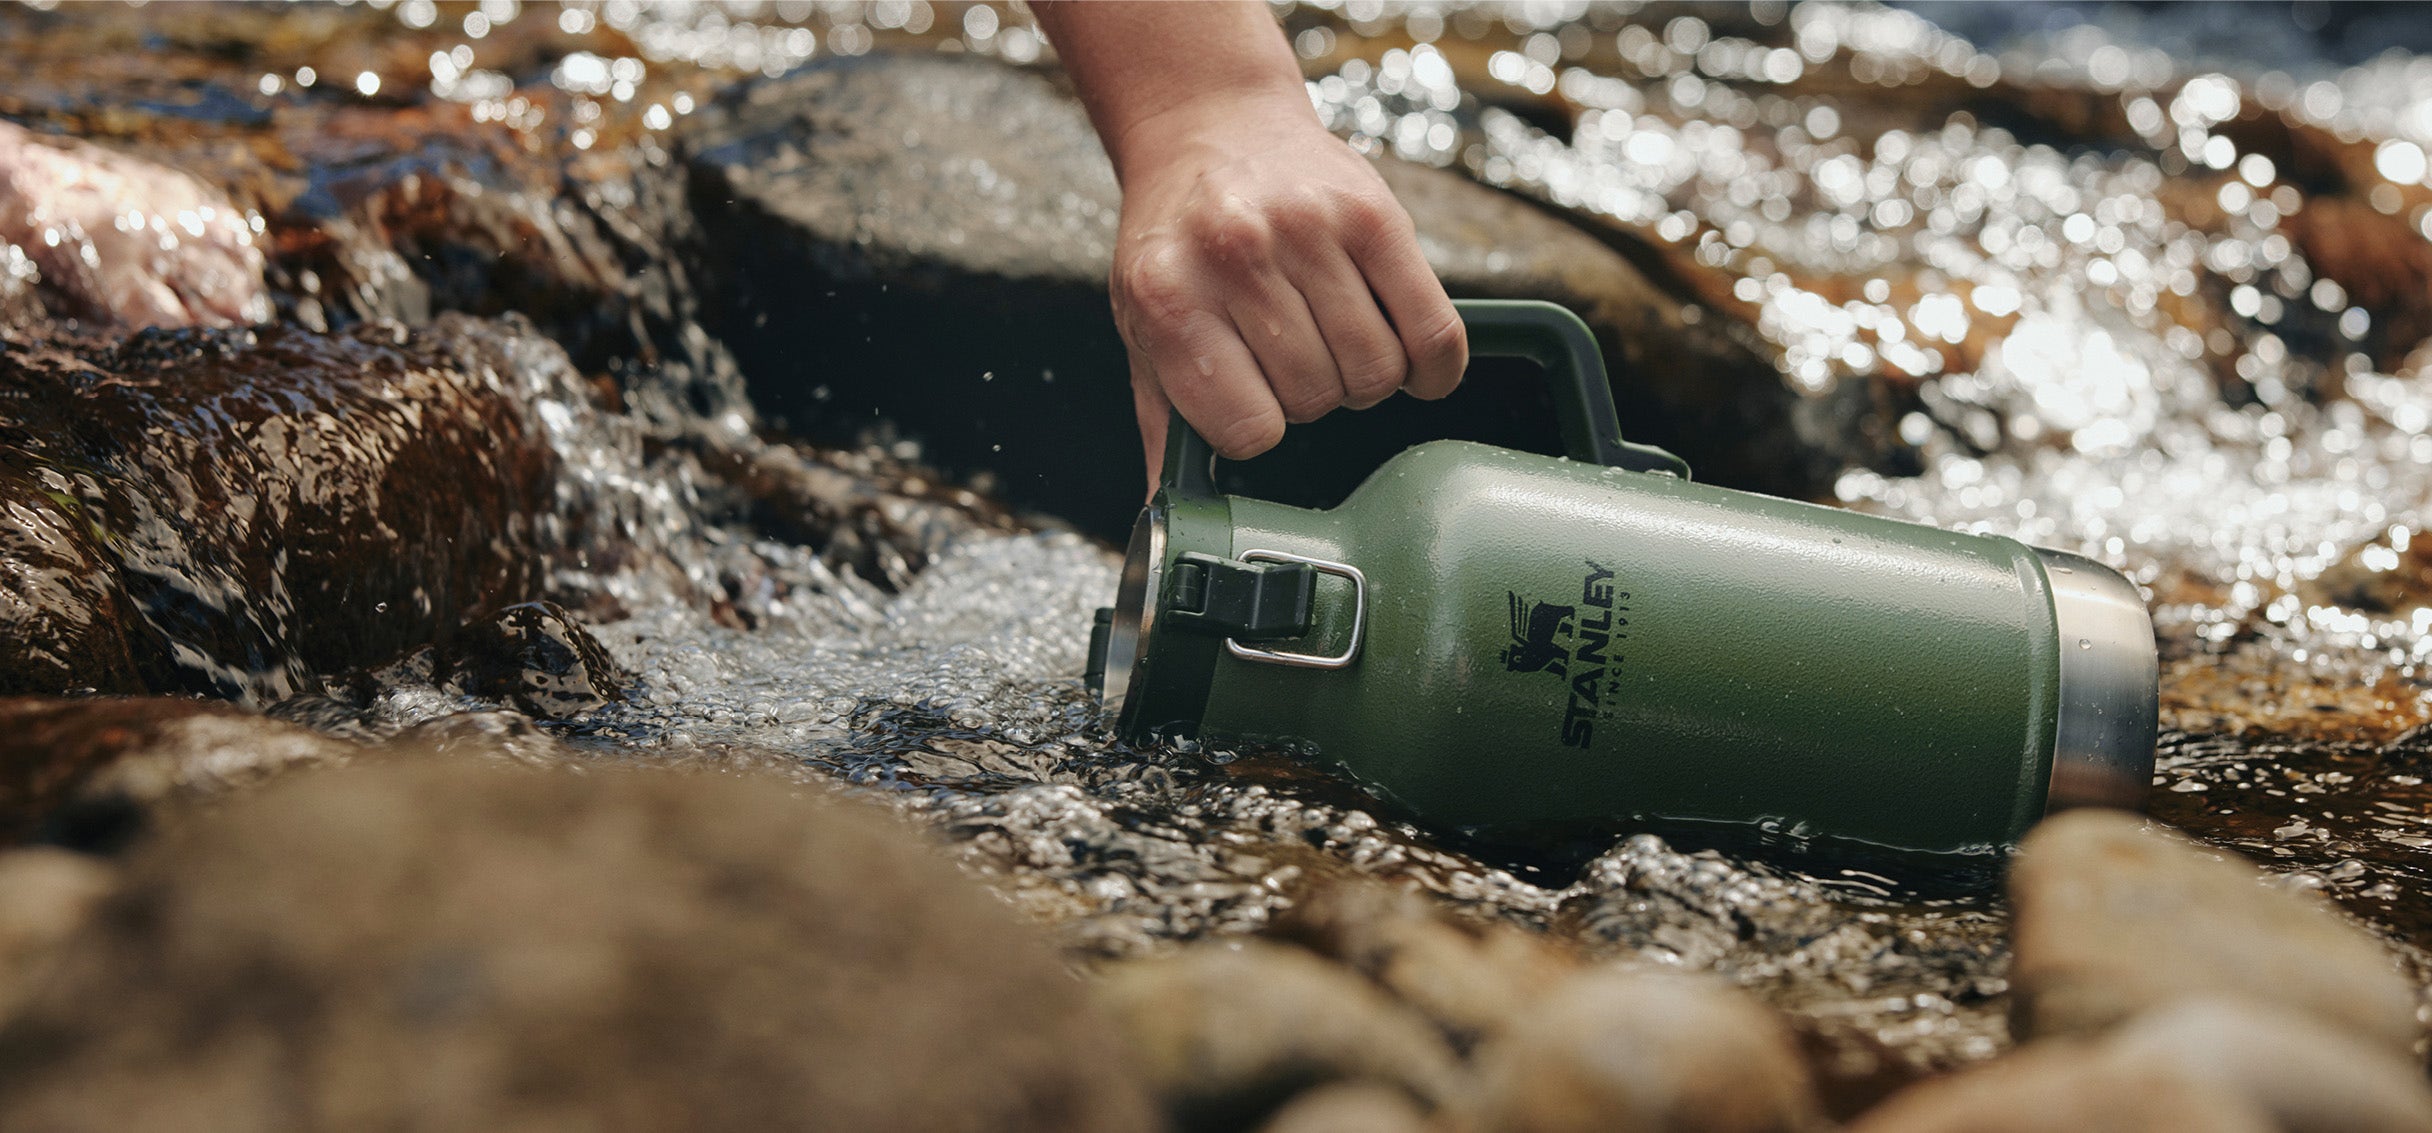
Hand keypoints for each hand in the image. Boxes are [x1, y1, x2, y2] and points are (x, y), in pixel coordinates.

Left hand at [1106, 94, 1467, 488]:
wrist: (1210, 125)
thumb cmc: (1177, 241)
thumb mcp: (1141, 324)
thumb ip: (1162, 420)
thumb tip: (1165, 524)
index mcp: (1169, 296)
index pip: (1245, 428)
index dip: (1257, 430)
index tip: (1255, 407)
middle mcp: (1236, 255)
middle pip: (1315, 399)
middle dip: (1312, 399)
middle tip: (1297, 361)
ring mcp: (1309, 229)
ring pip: (1375, 372)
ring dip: (1366, 380)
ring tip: (1339, 346)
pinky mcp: (1376, 213)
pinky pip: (1432, 329)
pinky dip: (1434, 367)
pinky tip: (1416, 367)